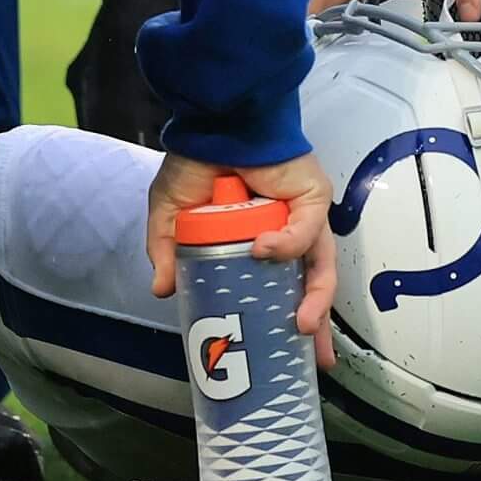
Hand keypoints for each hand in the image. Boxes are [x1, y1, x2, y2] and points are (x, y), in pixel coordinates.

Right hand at [146, 152, 338, 369]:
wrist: (213, 120)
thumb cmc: (196, 161)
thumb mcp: (170, 214)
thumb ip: (166, 252)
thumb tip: (161, 291)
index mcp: (262, 238)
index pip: (283, 285)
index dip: (287, 318)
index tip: (288, 358)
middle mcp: (289, 230)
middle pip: (312, 282)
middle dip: (317, 322)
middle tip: (314, 360)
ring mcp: (303, 214)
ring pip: (320, 263)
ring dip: (313, 297)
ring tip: (300, 325)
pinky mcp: (311, 194)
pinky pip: (305, 228)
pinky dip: (285, 243)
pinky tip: (262, 250)